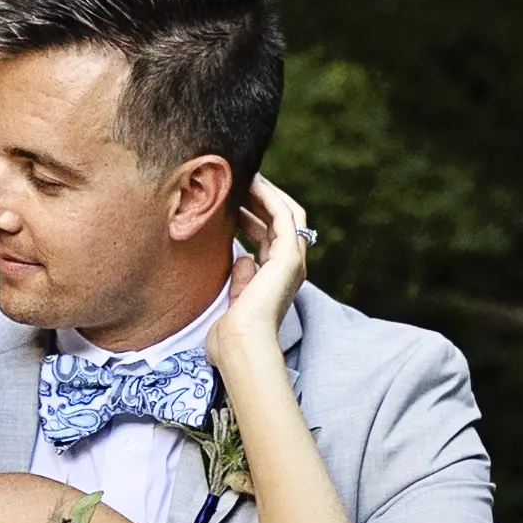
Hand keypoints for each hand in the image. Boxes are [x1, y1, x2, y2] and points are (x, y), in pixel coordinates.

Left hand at [209, 177, 317, 374]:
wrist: (240, 345)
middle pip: (282, 222)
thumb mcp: (232, 302)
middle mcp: (289, 269)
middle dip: (262, 200)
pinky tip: (252, 183)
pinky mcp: (289, 256)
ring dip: (267, 193)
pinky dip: (269, 196)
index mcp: (276, 281)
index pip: (270, 239)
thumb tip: (242, 259)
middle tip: (240, 183)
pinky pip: (284, 215)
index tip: (233, 204)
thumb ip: (239, 282)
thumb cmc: (229, 336)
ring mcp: (292, 262)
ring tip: (245, 176)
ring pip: (287, 214)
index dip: (253, 218)